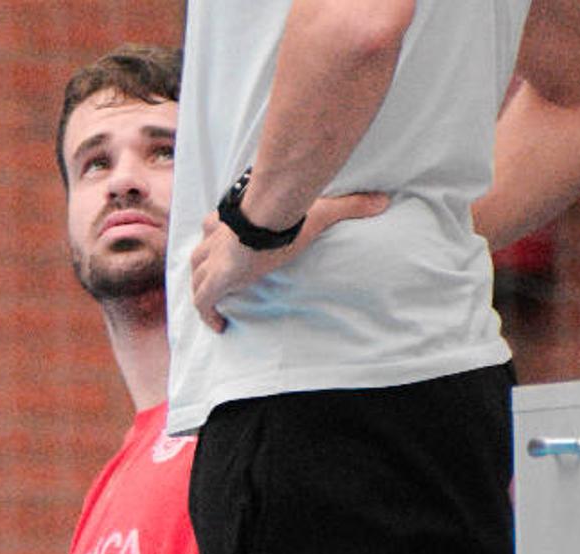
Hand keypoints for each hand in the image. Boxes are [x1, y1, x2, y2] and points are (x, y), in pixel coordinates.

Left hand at [191, 191, 388, 332]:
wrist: (270, 216)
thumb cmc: (289, 210)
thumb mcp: (322, 207)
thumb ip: (350, 204)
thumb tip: (382, 201)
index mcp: (233, 220)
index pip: (214, 227)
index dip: (216, 240)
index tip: (227, 254)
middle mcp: (215, 240)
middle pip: (199, 255)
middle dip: (204, 268)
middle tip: (215, 283)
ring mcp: (212, 261)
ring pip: (196, 278)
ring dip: (203, 291)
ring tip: (217, 307)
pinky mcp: (215, 280)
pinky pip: (203, 302)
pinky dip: (207, 314)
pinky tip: (219, 327)